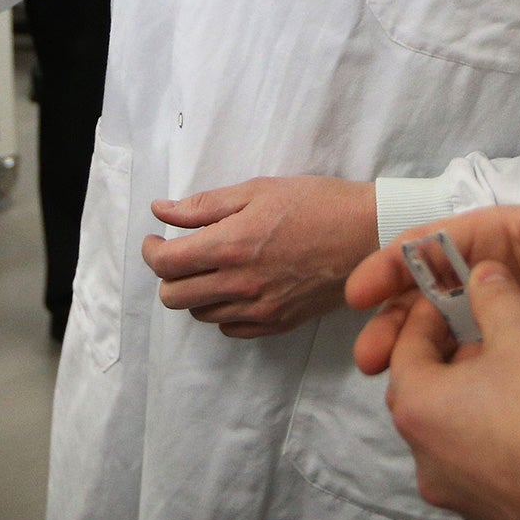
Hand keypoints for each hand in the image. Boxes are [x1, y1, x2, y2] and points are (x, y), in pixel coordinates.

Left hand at [142, 176, 377, 338]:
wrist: (368, 233)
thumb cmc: (316, 203)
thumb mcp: (257, 190)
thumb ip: (204, 206)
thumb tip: (162, 211)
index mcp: (229, 247)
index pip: (165, 265)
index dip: (151, 251)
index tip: (156, 240)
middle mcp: (239, 285)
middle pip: (174, 298)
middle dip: (167, 275)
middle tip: (180, 254)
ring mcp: (259, 310)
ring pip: (201, 315)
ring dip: (195, 293)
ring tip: (211, 268)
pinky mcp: (278, 324)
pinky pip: (232, 329)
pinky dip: (223, 312)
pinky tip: (235, 289)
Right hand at [347, 205, 519, 376]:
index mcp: (490, 241)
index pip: (429, 246)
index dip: (391, 264)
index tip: (362, 290)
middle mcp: (479, 281)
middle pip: (420, 299)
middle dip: (389, 324)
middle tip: (370, 358)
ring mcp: (491, 324)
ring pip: (435, 341)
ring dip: (407, 361)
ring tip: (387, 386)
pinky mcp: (508, 363)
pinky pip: (465, 375)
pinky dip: (444, 392)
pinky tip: (433, 415)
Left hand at [380, 265, 519, 519]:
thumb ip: (494, 297)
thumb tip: (482, 276)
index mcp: (419, 410)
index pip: (405, 347)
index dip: (430, 313)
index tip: (454, 296)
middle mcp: (427, 462)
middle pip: (427, 392)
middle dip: (454, 355)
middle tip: (489, 330)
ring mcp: (462, 498)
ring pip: (456, 431)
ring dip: (478, 397)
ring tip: (519, 371)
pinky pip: (486, 465)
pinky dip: (499, 436)